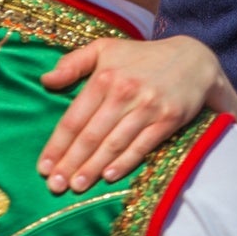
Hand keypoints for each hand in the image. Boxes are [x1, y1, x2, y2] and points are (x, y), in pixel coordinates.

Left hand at [37, 37, 236, 193]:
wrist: (193, 60)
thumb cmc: (141, 57)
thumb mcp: (105, 49)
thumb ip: (73, 63)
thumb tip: (45, 80)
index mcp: (105, 77)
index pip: (74, 118)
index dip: (57, 145)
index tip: (43, 167)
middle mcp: (124, 92)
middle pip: (91, 135)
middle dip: (70, 163)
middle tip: (54, 186)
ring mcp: (148, 107)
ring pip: (114, 143)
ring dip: (93, 167)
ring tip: (76, 186)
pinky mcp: (168, 120)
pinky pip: (142, 145)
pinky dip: (125, 162)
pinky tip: (109, 176)